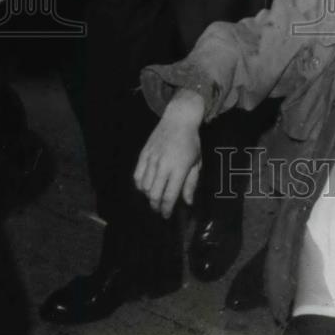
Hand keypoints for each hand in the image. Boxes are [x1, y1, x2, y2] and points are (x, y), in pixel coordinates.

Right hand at [133, 89, 204, 218]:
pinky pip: (137, 175)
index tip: (167, 215)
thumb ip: (191, 183)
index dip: (167, 209)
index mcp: (179, 168)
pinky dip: (140, 185)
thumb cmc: (191, 142)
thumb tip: (188, 202)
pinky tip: (145, 186)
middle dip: (156, 206)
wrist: (179, 119)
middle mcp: (164, 165)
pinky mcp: (144, 154)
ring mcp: (152, 159)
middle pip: (154, 194)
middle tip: (159, 209)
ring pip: (144, 187)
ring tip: (154, 197)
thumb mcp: (196, 162)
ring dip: (148, 196)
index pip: (169, 196)